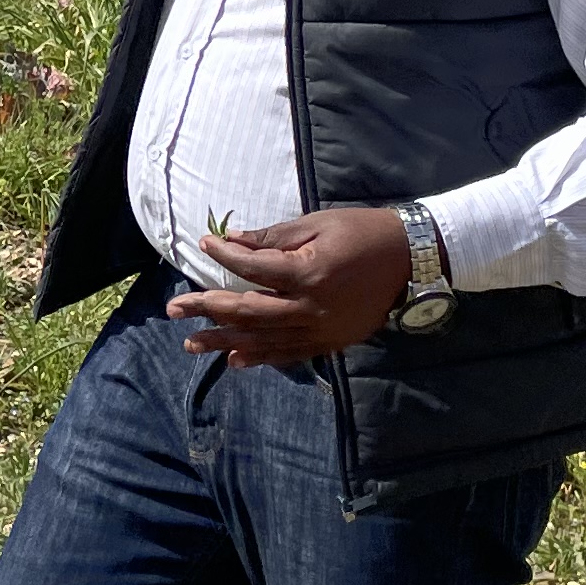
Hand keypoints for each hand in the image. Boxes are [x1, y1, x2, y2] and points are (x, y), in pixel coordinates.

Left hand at [174, 207, 414, 369]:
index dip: (224, 257)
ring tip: (191, 343)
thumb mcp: (316, 225)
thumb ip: (271, 239)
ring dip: (224, 341)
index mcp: (308, 273)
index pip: (252, 269)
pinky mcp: (331, 342)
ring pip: (263, 340)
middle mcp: (311, 308)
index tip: (204, 246)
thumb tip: (229, 242)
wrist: (411, 259)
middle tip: (174, 309)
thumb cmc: (362, 233)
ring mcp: (321, 330)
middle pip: (247, 312)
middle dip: (207, 310)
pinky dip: (260, 357)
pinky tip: (234, 359)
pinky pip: (289, 353)